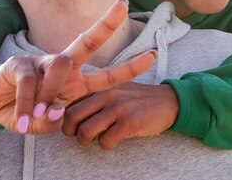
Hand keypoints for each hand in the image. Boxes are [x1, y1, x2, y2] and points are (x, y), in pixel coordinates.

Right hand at [0, 0, 156, 134]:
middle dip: (106, 23)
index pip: (105, 74)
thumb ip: (51, 123)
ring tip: (37, 117)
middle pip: (88, 41)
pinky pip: (29, 82)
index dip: (129, 66)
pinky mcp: (19, 63)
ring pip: (59, 65)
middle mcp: (60, 66)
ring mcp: (40, 61)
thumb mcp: (40, 125)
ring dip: (50, 94)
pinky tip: (21, 121)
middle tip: (124, 3)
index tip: (153, 54)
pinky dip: (26, 105)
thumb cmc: (20, 112)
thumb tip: (55, 113)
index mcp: (73, 82)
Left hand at [62, 82, 178, 149]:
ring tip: (94, 139)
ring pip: (85, 131)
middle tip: (78, 134)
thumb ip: (94, 97)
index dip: (64, 114)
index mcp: (100, 86)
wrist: (168, 102)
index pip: (70, 99)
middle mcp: (106, 94)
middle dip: (70, 131)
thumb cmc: (137, 99)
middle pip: (71, 116)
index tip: (70, 121)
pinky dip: (106, 145)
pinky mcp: (129, 122)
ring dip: (86, 141)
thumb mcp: (115, 90)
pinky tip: (113, 140)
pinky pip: (105, 141)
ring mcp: (117, 108)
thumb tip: (70, 110)